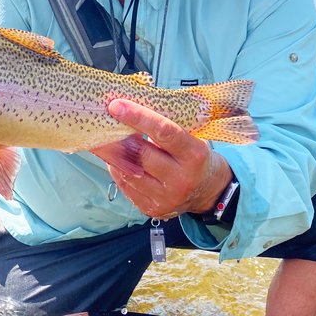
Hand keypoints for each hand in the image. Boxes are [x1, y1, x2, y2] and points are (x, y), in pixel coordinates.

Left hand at [92, 99, 231, 219]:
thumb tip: (130, 109)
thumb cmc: (196, 157)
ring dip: (115, 153)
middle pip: (142, 154)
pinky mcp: (153, 209)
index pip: (164, 131)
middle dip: (120, 136)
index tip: (117, 105)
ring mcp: (166, 198)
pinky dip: (119, 169)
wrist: (209, 191)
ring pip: (129, 171)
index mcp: (194, 155)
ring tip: (108, 139)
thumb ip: (165, 128)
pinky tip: (119, 159)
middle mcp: (181, 179)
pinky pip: (126, 186)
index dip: (139, 117)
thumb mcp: (191, 138)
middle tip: (105, 121)